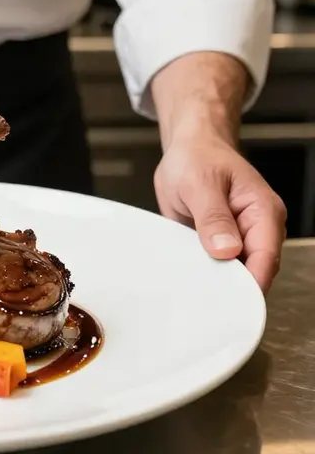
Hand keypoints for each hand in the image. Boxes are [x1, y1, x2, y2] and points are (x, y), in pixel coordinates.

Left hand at [154, 131, 286, 293]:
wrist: (188, 148)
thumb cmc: (197, 157)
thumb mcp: (199, 183)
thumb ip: (213, 216)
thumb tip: (227, 250)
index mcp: (262, 212)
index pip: (266, 257)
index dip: (251, 283)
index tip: (232, 303)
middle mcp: (256, 228)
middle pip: (253, 271)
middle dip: (232, 290)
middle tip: (205, 305)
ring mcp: (239, 237)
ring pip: (234, 272)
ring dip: (216, 283)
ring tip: (193, 296)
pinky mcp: (220, 242)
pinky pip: (216, 265)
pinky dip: (204, 273)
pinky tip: (187, 282)